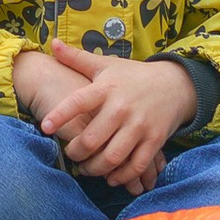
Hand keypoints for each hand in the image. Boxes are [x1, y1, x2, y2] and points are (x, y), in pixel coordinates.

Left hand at [27, 42, 197, 194]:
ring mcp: (139, 126)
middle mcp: (122, 108)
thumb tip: (52, 43)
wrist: (175, 85)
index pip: (79, 101)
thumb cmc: (132, 75)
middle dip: (76, 153)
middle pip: (92, 139)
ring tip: (87, 169)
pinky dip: (122, 176)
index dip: (60, 114)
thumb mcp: (106, 64)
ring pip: (112, 157)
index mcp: (106, 88)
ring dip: (96, 169)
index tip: (45, 127)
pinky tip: (111, 177)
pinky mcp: (155, 141)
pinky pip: (136, 165)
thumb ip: (77, 58)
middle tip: (70, 155)